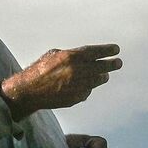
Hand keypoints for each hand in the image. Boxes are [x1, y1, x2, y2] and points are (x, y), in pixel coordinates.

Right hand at [0, 44, 121, 117]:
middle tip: (117, 63)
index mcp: (72, 57)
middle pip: (102, 67)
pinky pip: (88, 91)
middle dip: (112, 65)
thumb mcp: (55, 54)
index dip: (108, 51)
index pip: (96, 52)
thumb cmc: (40, 70)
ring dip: (101, 76)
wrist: (30, 91)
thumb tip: (87, 55)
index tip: (116, 50)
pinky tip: (82, 85)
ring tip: (104, 75)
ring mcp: (78, 86)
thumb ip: (72, 54)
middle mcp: (78, 71)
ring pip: (97, 80)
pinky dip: (87, 87)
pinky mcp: (77, 98)